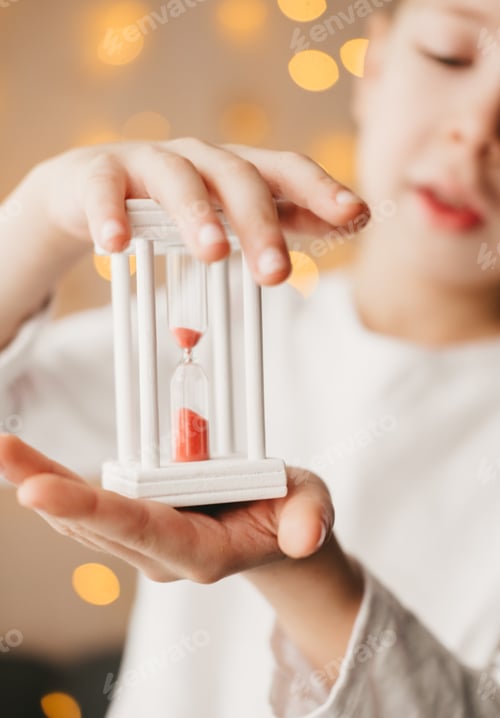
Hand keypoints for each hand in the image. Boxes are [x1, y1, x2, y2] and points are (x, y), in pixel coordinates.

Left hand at [0, 435, 333, 582]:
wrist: (276, 533)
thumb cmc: (291, 513)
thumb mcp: (313, 507)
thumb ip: (309, 518)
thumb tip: (303, 531)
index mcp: (203, 550)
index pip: (143, 529)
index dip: (93, 510)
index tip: (39, 491)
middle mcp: (163, 554)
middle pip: (97, 523)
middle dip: (49, 490)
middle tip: (6, 455)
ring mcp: (146, 542)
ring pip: (83, 517)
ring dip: (40, 481)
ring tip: (4, 449)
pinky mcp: (137, 524)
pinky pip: (88, 508)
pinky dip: (55, 484)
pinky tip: (25, 463)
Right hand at [38, 138, 368, 285]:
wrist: (91, 188)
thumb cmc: (173, 207)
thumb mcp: (227, 216)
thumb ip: (279, 224)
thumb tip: (339, 235)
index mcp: (238, 172)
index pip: (287, 173)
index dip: (322, 191)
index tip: (358, 216)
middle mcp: (202, 160)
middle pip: (239, 179)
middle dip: (262, 224)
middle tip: (277, 273)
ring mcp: (151, 162)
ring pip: (180, 180)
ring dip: (198, 215)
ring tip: (212, 253)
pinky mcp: (100, 172)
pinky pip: (106, 190)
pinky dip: (112, 214)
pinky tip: (116, 245)